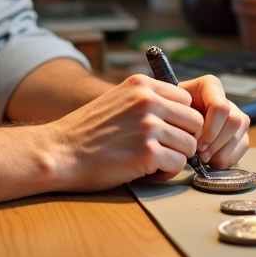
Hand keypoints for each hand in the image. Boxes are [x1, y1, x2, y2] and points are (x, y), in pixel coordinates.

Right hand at [45, 74, 203, 191]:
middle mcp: (147, 101)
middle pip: (194, 122)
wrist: (61, 151)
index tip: (167, 131)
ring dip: (174, 157)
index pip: (186, 100)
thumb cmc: (87, 131)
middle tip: (163, 149)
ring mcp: (148, 126)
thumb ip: (145, 100)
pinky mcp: (147, 153)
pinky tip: (146, 170)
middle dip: (183, 139)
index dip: (180, 120)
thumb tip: (179, 113)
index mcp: (140, 85)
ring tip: (151, 160)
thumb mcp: (117, 99)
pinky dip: (165, 172)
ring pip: (189, 145)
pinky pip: (178, 164)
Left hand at [178, 75, 250, 167]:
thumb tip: (193, 139)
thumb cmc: (170, 111)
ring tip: (205, 159)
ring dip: (223, 153)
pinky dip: (228, 158)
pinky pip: (243, 146)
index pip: (220, 107)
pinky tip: (212, 161)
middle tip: (201, 156)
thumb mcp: (170, 106)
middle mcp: (227, 99)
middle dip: (217, 144)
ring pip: (241, 135)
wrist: (173, 116)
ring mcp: (236, 115)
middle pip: (234, 122)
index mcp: (210, 86)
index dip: (211, 129)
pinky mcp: (240, 132)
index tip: (197, 144)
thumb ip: (180, 116)